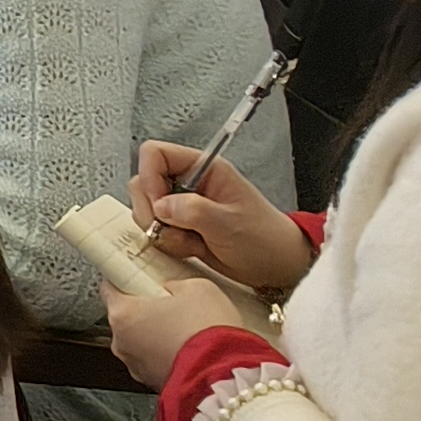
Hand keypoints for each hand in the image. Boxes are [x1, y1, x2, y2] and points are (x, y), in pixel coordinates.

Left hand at [102, 274, 264, 385]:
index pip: (109, 288)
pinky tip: (192, 349)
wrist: (227, 377)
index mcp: (122, 314)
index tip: (137, 276)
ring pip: (142, 342)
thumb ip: (176, 283)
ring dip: (159, 335)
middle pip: (127, 317)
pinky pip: (157, 362)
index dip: (125, 279)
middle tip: (173, 304)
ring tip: (189, 329)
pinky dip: (170, 355)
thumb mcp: (198, 287)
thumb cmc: (208, 332)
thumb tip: (173, 288)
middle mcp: (121, 343)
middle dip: (147, 310)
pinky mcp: (155, 385)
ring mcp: (136, 367)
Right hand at [131, 140, 318, 289]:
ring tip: (190, 241)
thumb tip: (160, 206)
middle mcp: (189, 184)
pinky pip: (155, 230)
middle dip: (151, 210)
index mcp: (203, 169)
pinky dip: (166, 243)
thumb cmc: (265, 240)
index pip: (156, 154)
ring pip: (146, 209)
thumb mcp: (230, 224)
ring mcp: (182, 206)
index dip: (149, 176)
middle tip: (171, 228)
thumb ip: (193, 211)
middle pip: (144, 183)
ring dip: (161, 231)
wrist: (277, 266)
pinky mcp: (179, 227)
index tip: (158, 204)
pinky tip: (191, 249)